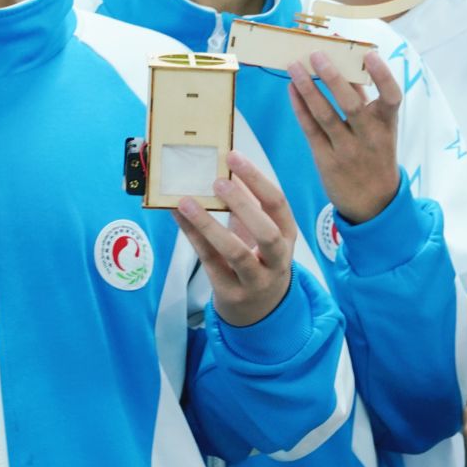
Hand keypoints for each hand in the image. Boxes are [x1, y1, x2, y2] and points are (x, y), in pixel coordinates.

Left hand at [175, 152, 299, 327]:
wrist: (261, 310)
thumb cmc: (259, 260)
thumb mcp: (262, 233)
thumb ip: (248, 206)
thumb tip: (223, 168)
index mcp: (287, 236)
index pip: (278, 204)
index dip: (257, 179)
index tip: (234, 157)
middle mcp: (277, 259)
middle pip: (266, 232)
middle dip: (243, 204)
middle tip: (218, 180)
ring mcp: (255, 280)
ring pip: (235, 252)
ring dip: (210, 225)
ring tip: (188, 201)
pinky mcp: (231, 293)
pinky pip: (210, 262)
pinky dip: (193, 237)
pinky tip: (179, 217)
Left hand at [288, 49, 402, 223]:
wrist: (374, 204)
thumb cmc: (376, 157)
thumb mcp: (382, 132)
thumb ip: (367, 103)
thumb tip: (347, 66)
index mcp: (387, 126)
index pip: (392, 97)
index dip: (383, 76)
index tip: (370, 54)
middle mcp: (369, 138)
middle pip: (352, 104)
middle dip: (334, 77)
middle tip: (317, 54)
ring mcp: (347, 150)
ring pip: (325, 115)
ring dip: (309, 88)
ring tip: (294, 67)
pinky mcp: (326, 160)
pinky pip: (310, 130)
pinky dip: (300, 108)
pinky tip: (291, 89)